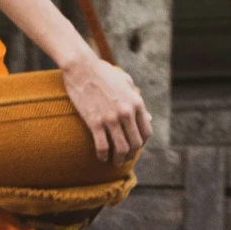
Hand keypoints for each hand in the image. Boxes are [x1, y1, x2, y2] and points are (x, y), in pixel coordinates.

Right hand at [59, 50, 152, 164]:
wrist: (82, 68)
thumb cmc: (103, 73)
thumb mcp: (126, 83)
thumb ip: (137, 101)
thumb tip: (148, 119)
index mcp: (136, 103)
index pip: (146, 132)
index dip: (142, 143)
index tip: (135, 147)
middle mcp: (126, 112)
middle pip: (135, 144)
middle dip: (131, 155)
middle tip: (124, 158)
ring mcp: (111, 118)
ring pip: (121, 149)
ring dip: (119, 159)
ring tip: (115, 162)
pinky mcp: (95, 122)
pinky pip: (103, 146)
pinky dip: (103, 156)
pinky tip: (101, 157)